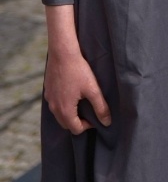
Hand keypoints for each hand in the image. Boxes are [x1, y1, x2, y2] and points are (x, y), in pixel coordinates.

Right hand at [43, 4, 110, 133]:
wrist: (62, 53)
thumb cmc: (79, 70)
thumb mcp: (93, 89)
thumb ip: (101, 107)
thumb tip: (107, 122)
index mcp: (65, 110)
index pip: (76, 129)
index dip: (88, 126)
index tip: (95, 117)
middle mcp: (54, 108)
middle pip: (66, 124)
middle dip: (78, 122)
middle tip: (89, 112)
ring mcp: (48, 99)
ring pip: (59, 115)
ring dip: (70, 114)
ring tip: (82, 104)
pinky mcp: (47, 90)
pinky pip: (54, 104)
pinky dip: (63, 105)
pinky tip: (72, 94)